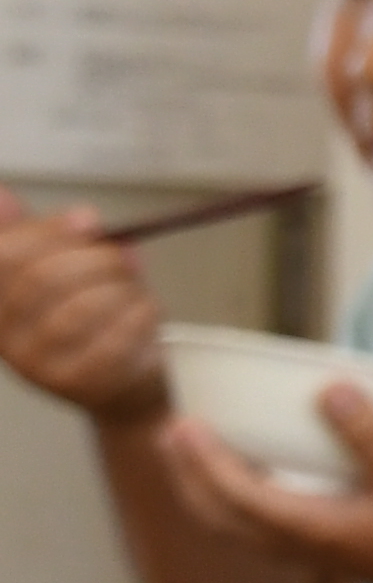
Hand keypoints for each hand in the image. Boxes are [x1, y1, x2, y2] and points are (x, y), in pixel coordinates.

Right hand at [0, 192, 165, 423]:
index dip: (50, 230)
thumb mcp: (67, 270)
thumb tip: (4, 197)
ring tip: (135, 289)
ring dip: (120, 288)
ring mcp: (38, 366)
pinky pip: (113, 340)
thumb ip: (43, 237)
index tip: (89, 221)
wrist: (122, 386)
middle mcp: (6, 338)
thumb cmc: (96, 319)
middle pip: (42, 280)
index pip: (5, 255)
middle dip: (94, 258)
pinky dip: (140, 315)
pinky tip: (148, 310)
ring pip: (79, 310)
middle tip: (123, 258)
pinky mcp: (79, 385)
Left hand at [147, 390, 372, 582]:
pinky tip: (266, 479)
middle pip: (227, 520)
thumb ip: (370, 432)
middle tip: (171, 437)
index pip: (240, 498)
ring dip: (214, 493)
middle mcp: (311, 547)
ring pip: (247, 527)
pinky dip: (250, 502)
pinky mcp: (346, 549)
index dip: (206, 462)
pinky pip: (275, 526)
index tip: (183, 424)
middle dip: (191, 481)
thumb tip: (327, 387)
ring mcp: (328, 552)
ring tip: (199, 457)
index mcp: (317, 530)